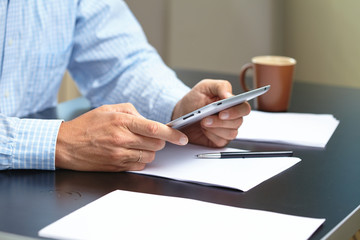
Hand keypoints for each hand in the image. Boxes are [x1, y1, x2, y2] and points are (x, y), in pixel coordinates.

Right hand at [55, 103, 187, 171]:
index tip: (181, 138)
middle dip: (159, 141)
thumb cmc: (86, 126)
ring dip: (149, 150)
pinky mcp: (116, 166)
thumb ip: (131, 111)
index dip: (172, 135)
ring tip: (136, 144)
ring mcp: (119, 155)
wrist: (65, 145)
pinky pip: (139, 165)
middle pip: (156, 144)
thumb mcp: (108, 109)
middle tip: (150, 137)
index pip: (155, 129)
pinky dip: (140, 159)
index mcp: (122, 122)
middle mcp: (122, 139)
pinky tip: (130, 152)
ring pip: (149, 156)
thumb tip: (147, 119)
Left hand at [172, 79, 250, 146]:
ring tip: (202, 123)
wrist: (181, 113)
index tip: (222, 112)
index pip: (244, 108)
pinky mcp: (220, 139)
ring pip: (231, 133)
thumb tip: (230, 95)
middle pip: (238, 122)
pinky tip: (204, 130)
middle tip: (206, 119)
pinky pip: (221, 141)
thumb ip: (220, 86)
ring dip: (215, 128)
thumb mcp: (204, 87)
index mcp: (231, 103)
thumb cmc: (194, 99)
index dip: (236, 111)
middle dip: (221, 122)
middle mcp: (232, 116)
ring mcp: (226, 129)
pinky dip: (211, 136)